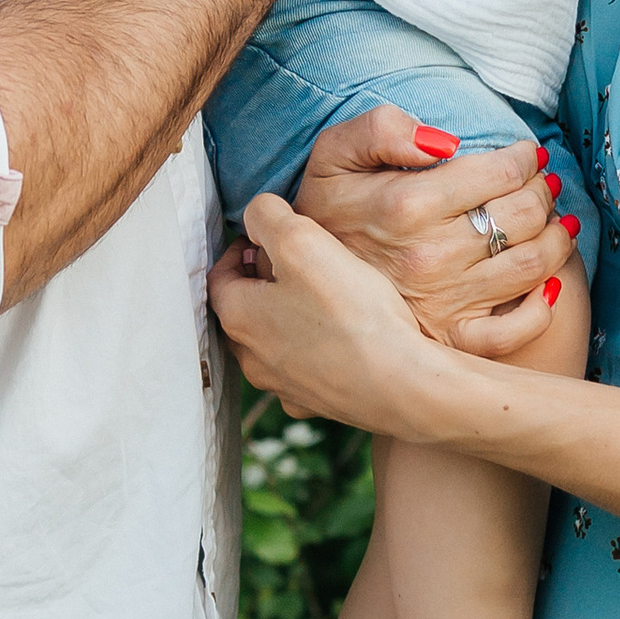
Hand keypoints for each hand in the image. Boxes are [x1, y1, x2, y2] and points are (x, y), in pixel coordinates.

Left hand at [212, 199, 477, 434]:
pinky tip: (340, 339)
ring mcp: (282, 387)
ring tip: (320, 296)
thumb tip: (254, 215)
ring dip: (287, 317)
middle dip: (263, 283)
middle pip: (245, 310)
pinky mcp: (315, 403)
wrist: (401, 383)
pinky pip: (305, 371)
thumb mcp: (301, 239)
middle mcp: (250, 358)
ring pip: (273, 342)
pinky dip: (314, 351)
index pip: (219, 275)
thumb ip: (267, 217)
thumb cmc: (349, 310)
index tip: (264, 236)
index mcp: (237, 317)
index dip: (239, 249)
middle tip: (294, 261)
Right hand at [289, 102, 572, 346]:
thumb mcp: (332, 154)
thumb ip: (381, 129)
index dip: (524, 158)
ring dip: (556, 237)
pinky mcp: (450, 338)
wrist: (298, 288)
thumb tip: (446, 141)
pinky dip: (543, 307)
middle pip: (522, 215)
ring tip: (557, 221)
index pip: (499, 172)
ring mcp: (445, 302)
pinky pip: (514, 330)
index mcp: (407, 205)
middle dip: (543, 191)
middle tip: (544, 183)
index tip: (528, 153)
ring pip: (531, 265)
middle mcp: (431, 255)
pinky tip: (550, 284)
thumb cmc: (324, 214)